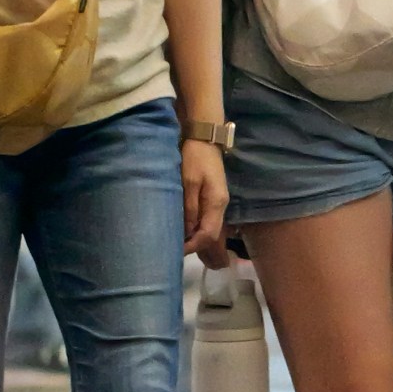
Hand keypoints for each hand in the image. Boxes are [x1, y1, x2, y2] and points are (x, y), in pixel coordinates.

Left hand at [181, 141, 231, 268]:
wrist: (204, 139)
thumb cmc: (195, 158)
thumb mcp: (188, 182)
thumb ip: (188, 208)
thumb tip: (186, 233)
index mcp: (216, 204)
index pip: (207, 235)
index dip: (191, 247)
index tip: (173, 252)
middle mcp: (220, 206)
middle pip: (211, 236)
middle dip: (193, 247)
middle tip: (172, 251)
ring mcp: (218, 202)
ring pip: (209, 229)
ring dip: (194, 239)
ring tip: (175, 243)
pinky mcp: (212, 198)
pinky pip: (205, 221)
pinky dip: (194, 229)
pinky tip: (182, 229)